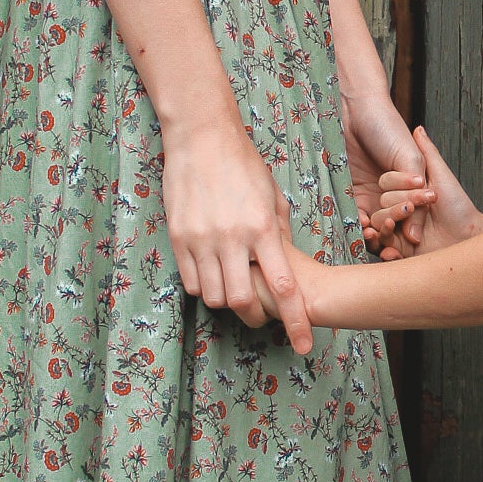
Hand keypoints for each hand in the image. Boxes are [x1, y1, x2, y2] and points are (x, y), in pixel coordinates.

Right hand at [161, 120, 313, 355]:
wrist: (201, 137)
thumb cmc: (243, 163)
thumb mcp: (272, 196)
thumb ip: (278, 232)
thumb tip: (282, 262)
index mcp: (262, 227)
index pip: (283, 286)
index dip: (296, 321)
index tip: (304, 345)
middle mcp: (231, 238)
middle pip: (241, 302)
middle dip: (254, 316)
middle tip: (260, 315)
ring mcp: (201, 239)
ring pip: (214, 297)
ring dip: (226, 300)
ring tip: (234, 286)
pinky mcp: (178, 237)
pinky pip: (192, 281)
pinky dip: (204, 286)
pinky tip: (213, 272)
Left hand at [343, 87, 433, 254]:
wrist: (353, 109)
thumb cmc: (387, 127)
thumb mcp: (410, 157)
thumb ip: (416, 190)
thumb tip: (420, 223)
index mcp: (410, 185)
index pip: (413, 211)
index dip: (412, 221)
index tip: (411, 228)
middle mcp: (390, 193)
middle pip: (392, 220)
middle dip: (392, 226)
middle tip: (390, 226)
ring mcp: (367, 195)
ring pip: (373, 223)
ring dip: (374, 231)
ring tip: (373, 232)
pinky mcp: (346, 193)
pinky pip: (352, 215)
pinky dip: (356, 224)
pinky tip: (360, 224)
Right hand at [375, 127, 482, 255]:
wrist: (471, 236)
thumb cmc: (458, 205)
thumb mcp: (441, 176)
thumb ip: (428, 153)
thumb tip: (418, 128)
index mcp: (404, 195)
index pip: (384, 191)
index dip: (386, 191)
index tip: (392, 190)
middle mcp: (399, 214)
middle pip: (378, 213)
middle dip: (386, 213)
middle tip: (397, 213)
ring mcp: (400, 235)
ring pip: (380, 233)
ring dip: (380, 232)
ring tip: (386, 229)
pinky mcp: (404, 254)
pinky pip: (387, 254)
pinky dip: (386, 255)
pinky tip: (388, 253)